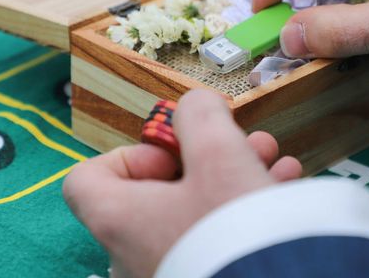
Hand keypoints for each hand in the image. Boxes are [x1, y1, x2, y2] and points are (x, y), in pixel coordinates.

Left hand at [63, 89, 301, 277]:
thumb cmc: (237, 228)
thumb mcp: (220, 152)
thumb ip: (199, 115)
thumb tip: (196, 107)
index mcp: (119, 220)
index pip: (87, 180)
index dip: (132, 153)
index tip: (176, 152)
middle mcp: (133, 255)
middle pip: (156, 191)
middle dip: (206, 156)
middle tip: (245, 143)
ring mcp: (169, 273)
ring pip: (193, 212)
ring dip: (232, 177)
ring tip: (273, 162)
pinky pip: (213, 240)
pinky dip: (241, 212)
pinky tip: (281, 189)